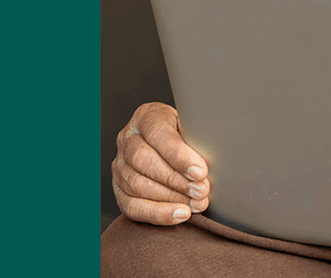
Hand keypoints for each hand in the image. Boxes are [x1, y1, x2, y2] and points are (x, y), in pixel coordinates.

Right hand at [112, 102, 209, 224]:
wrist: (170, 140)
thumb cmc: (185, 131)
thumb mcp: (192, 123)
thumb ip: (197, 135)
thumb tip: (213, 155)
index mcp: (146, 116)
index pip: (158, 134)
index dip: (179, 155)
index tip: (201, 171)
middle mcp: (127, 139)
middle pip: (145, 162)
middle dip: (176, 180)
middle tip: (202, 190)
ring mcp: (119, 165)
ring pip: (138, 186)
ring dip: (170, 198)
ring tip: (196, 204)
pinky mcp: (118, 189)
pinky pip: (132, 206)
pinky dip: (158, 213)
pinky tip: (180, 214)